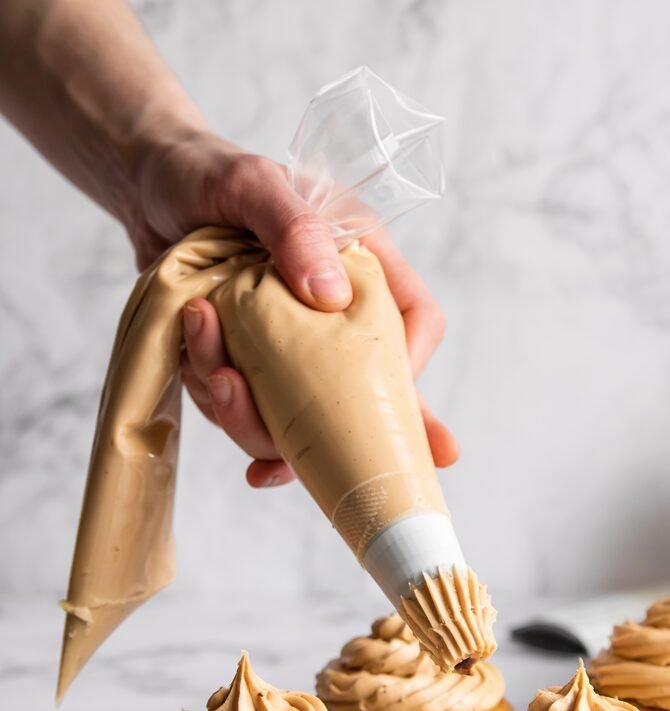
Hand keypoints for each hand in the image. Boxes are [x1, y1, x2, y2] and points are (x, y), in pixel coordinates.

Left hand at [131, 132, 457, 484]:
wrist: (146, 192)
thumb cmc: (207, 174)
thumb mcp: (251, 183)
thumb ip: (295, 228)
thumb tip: (330, 295)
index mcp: (362, 264)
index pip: (415, 321)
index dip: (410, 367)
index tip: (387, 400)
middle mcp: (336, 315)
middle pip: (369, 393)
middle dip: (352, 439)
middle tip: (342, 469)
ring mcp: (294, 351)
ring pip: (300, 418)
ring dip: (253, 416)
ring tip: (214, 369)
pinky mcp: (252, 370)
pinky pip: (246, 412)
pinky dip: (219, 403)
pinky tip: (197, 364)